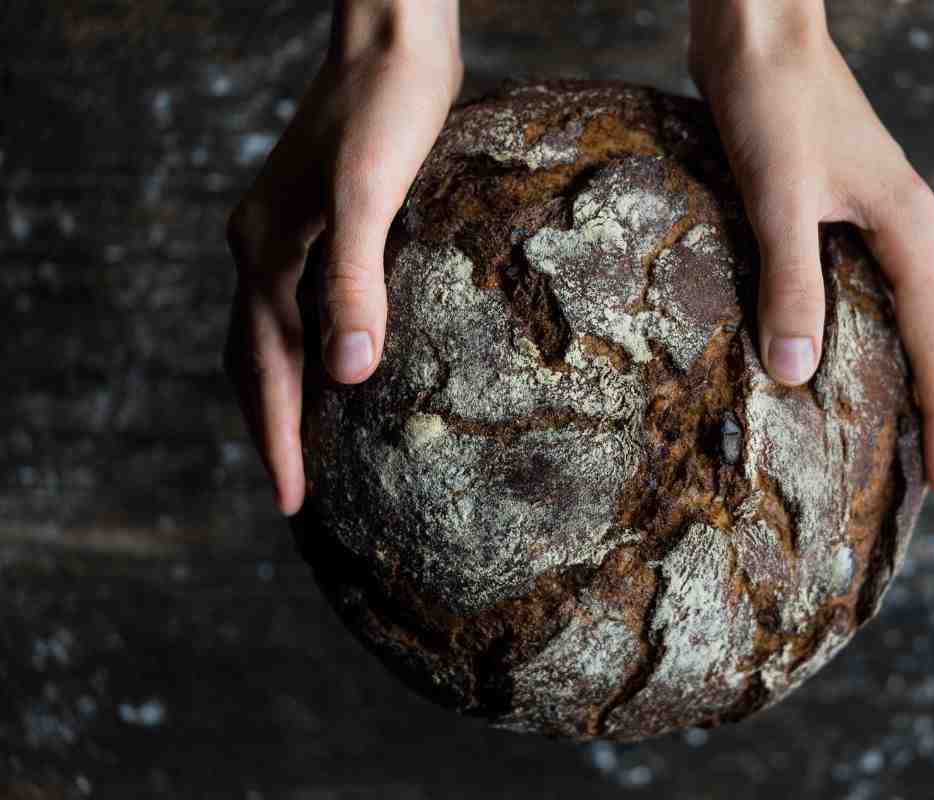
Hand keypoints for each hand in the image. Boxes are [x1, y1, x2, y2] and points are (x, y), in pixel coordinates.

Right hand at [224, 0, 461, 514]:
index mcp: (266, 254)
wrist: (393, 43)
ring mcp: (282, 233)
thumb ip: (354, 281)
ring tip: (305, 445)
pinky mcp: (314, 221)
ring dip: (281, 393)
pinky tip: (340, 360)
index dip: (278, 440)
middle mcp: (260, 248)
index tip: (293, 504)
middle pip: (251, 360)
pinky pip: (294, 304)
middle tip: (294, 493)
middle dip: (269, 429)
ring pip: (268, 335)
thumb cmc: (388, 111)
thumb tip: (347, 374)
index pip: (265, 370)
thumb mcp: (371, 195)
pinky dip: (304, 349)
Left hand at [689, 0, 933, 494]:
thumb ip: (791, 284)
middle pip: (922, 335)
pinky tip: (813, 355)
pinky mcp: (827, 206)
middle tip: (910, 478)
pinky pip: (846, 285)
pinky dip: (839, 329)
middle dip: (921, 407)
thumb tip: (795, 374)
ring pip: (884, 312)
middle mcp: (898, 227)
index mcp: (906, 230)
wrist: (756, 30)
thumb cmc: (772, 101)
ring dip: (881, 371)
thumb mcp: (779, 198)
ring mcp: (864, 216)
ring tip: (868, 434)